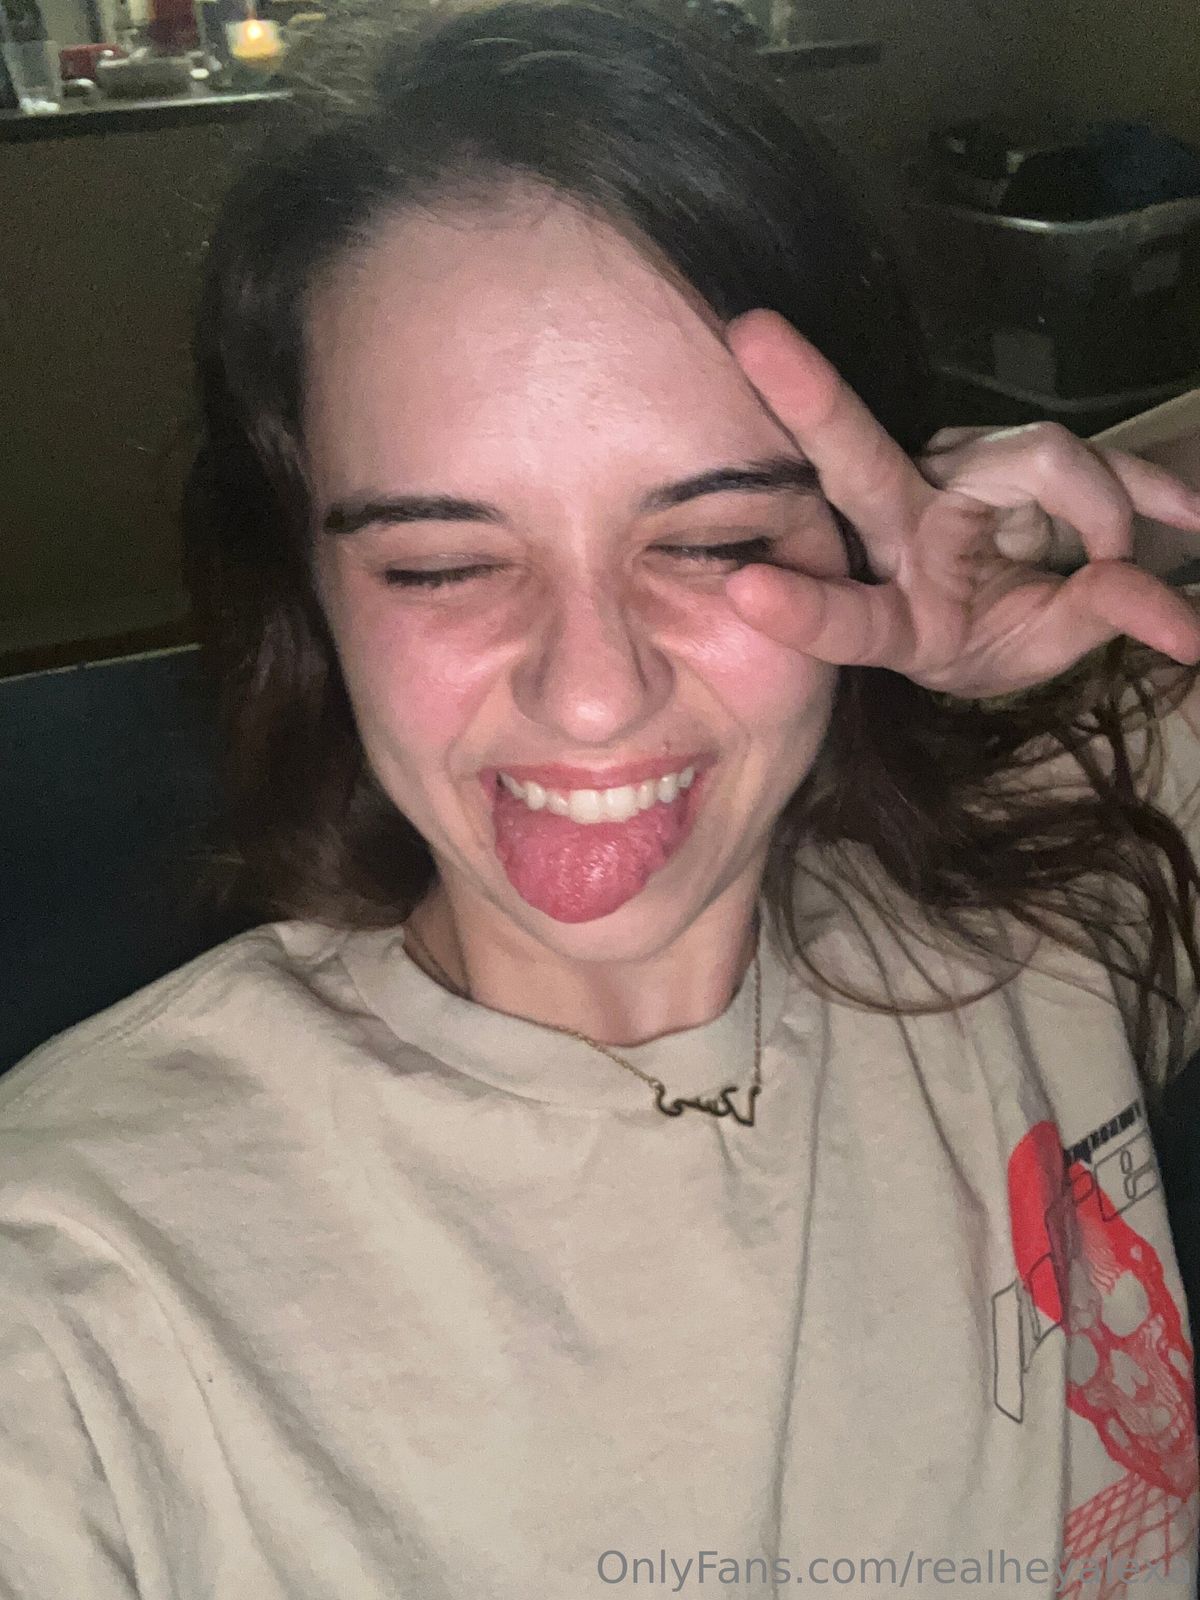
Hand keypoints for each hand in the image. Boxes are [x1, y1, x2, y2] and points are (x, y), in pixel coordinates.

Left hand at [722, 309, 1199, 698]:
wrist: (1009, 605)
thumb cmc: (989, 636)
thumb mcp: (1029, 654)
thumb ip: (1091, 627)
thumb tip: (1183, 622)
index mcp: (894, 609)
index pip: (845, 614)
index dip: (803, 609)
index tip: (746, 591)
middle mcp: (902, 525)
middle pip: (858, 458)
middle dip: (808, 397)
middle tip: (752, 333)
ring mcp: (948, 474)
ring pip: (1033, 459)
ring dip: (1100, 513)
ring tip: (1122, 563)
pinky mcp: (1001, 449)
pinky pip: (1083, 456)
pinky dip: (1144, 489)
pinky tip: (1188, 518)